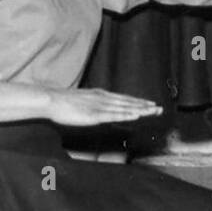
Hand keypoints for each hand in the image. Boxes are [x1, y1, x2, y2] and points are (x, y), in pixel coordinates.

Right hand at [46, 89, 162, 126]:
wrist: (52, 99)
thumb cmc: (63, 103)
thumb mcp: (82, 102)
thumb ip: (93, 104)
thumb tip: (99, 109)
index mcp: (100, 95)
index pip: (123, 99)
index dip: (137, 102)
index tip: (149, 104)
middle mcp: (104, 98)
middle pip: (128, 102)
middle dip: (144, 105)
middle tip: (159, 108)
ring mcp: (101, 106)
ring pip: (125, 107)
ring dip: (140, 109)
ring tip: (153, 111)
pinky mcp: (96, 114)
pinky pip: (115, 115)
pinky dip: (128, 114)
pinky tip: (136, 115)